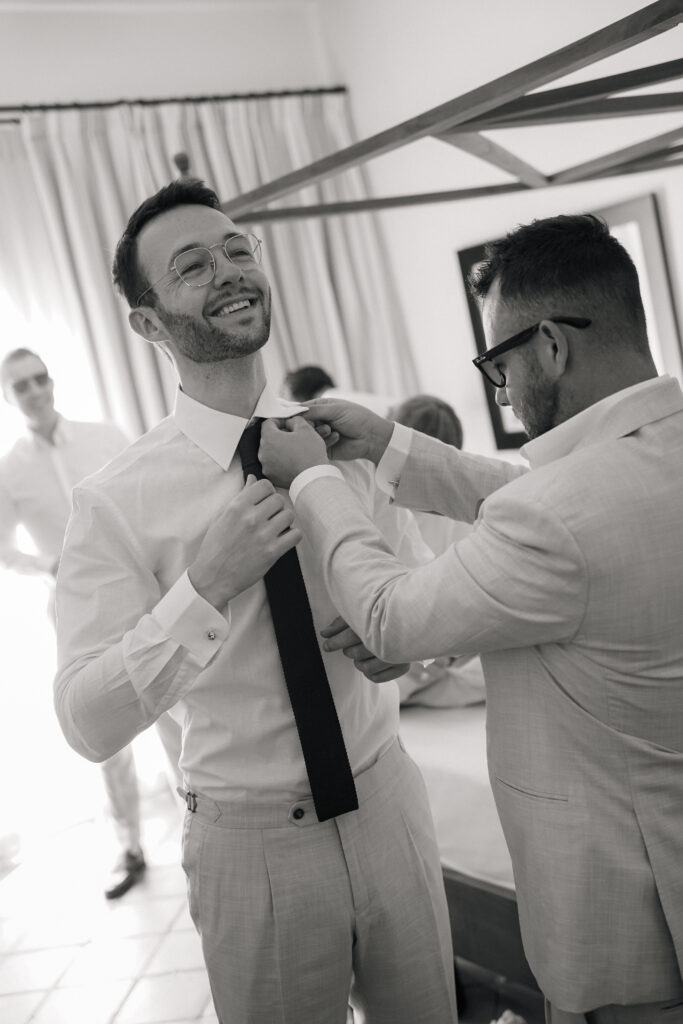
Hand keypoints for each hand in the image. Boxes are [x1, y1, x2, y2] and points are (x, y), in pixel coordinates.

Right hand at [188, 476, 300, 608]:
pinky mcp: (272, 552)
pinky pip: (295, 535)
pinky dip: (292, 536)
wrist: (213, 577)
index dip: (267, 492)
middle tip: (270, 518)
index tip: (264, 501)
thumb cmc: (216, 546)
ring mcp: (263, 535)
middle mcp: (251, 518)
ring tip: (275, 529)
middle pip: (279, 499)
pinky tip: (283, 539)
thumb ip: (241, 496)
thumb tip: (252, 479)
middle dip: (276, 507)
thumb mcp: (223, 517)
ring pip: (289, 515)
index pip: (265, 485)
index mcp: (237, 507)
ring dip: (284, 521)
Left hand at [259, 416, 327, 487]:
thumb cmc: (310, 453)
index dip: (278, 421)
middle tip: (292, 436)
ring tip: (293, 450)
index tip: (287, 423)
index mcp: (269, 438)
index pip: (268, 423)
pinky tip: (291, 461)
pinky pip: (273, 465)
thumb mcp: (305, 428)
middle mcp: (263, 452)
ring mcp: (266, 466)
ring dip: (279, 449)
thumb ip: (294, 420)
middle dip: (279, 435)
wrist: (314, 478)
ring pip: (270, 452)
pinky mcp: (271, 476)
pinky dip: (280, 461)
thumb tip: (289, 422)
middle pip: (268, 438)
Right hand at [303, 399, 393, 463]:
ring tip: (331, 430)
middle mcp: (319, 421)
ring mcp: (321, 435)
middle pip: (302, 424)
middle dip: (309, 424)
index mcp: (320, 407)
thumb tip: (294, 412)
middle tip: (322, 424)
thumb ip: (314, 410)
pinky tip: (337, 437)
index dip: (296, 414)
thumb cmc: (357, 418)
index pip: (301, 410)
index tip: (293, 418)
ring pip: (308, 436)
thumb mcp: (335, 409)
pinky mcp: (324, 448)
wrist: (372, 437)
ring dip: (319, 432)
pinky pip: (316, 446)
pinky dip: (326, 441)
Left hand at [321, 615, 409, 682]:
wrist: (410, 621)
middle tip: (351, 646)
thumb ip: (341, 624)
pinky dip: (369, 673)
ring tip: (362, 654)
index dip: (335, 642)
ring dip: (359, 663)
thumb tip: (324, 634)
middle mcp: (390, 641)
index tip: (326, 646)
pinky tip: (371, 663)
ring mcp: (398, 656)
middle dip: (348, 651)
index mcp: (378, 623)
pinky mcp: (403, 667)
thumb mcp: (361, 615)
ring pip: (365, 668)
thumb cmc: (380, 617)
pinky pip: (376, 678)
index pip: (350, 636)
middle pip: (355, 654)